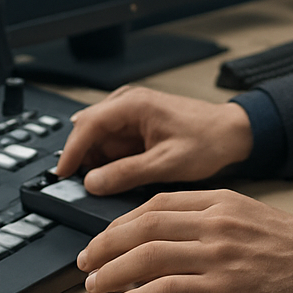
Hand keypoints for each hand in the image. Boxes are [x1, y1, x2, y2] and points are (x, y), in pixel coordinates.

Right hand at [54, 85, 254, 193]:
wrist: (232, 133)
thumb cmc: (208, 139)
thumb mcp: (166, 163)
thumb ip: (127, 173)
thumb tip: (93, 182)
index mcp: (133, 104)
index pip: (87, 125)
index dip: (71, 152)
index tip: (60, 175)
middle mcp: (128, 104)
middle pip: (89, 132)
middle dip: (83, 160)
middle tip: (80, 189)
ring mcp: (130, 115)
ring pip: (98, 141)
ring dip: (97, 163)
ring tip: (105, 187)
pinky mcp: (136, 127)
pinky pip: (112, 146)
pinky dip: (110, 163)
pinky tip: (118, 179)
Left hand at [78, 189, 292, 292]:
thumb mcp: (253, 219)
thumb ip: (214, 221)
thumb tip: (170, 238)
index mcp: (224, 201)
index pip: (158, 203)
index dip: (124, 221)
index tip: (105, 236)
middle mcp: (217, 222)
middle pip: (145, 226)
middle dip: (107, 244)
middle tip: (87, 261)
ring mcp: (219, 255)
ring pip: (148, 257)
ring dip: (113, 273)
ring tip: (96, 287)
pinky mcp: (224, 290)